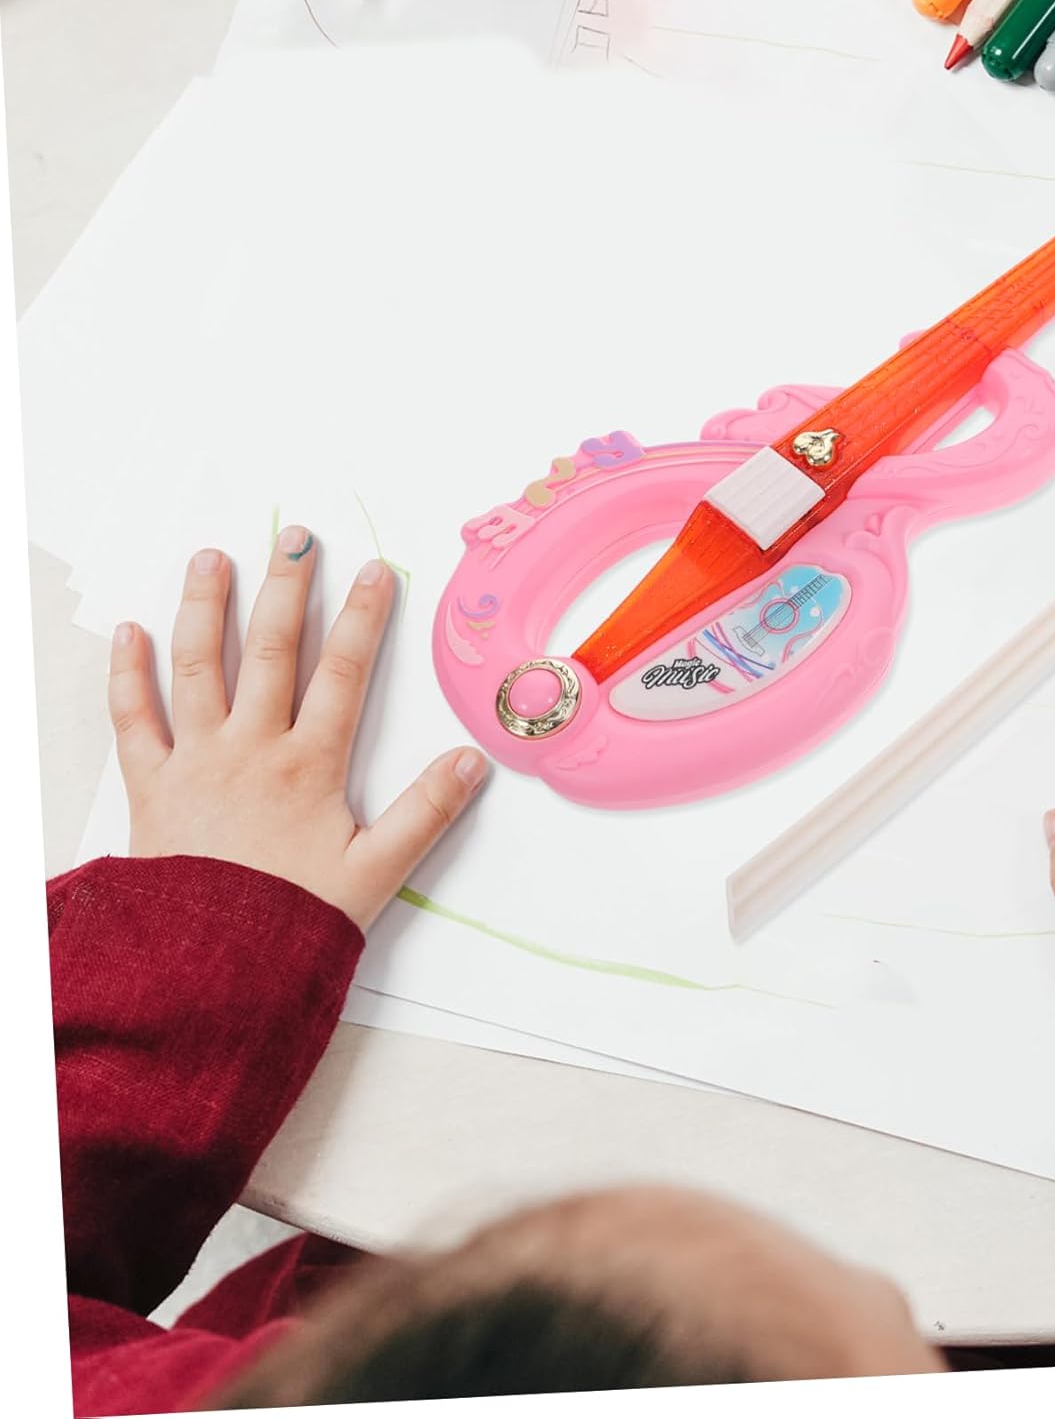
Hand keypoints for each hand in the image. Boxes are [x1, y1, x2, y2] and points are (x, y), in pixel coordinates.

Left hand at [107, 529, 488, 929]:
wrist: (209, 970)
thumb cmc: (293, 921)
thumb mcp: (376, 872)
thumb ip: (425, 813)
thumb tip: (471, 762)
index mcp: (308, 766)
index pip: (344, 674)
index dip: (364, 619)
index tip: (375, 571)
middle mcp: (251, 749)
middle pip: (273, 652)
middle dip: (288, 590)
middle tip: (296, 538)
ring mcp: (196, 761)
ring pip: (200, 668)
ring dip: (207, 608)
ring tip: (213, 558)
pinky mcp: (150, 786)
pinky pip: (133, 720)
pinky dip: (129, 674)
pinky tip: (132, 633)